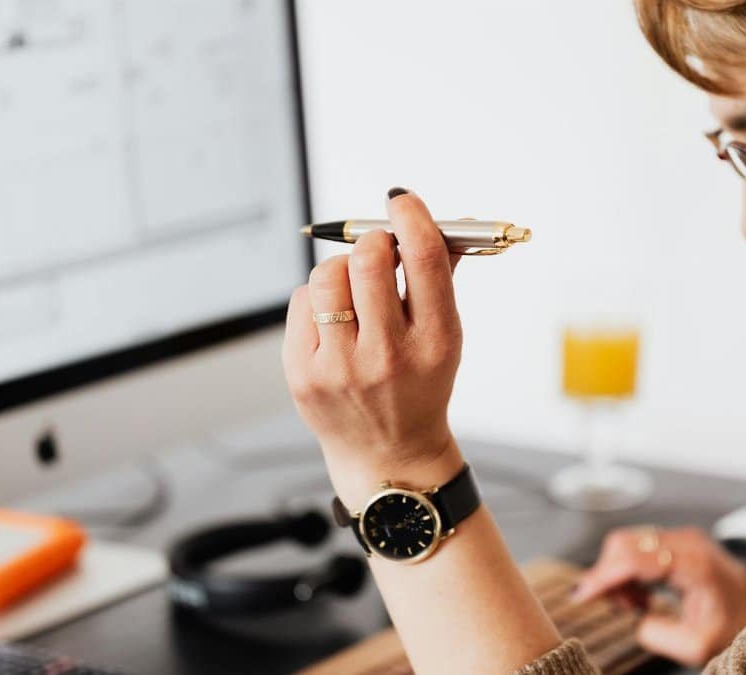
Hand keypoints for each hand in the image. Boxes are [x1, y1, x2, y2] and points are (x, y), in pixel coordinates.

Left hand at [282, 189, 462, 478]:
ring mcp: (342, 368)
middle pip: (368, 260)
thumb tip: (441, 220)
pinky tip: (333, 321)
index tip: (401, 201)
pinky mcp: (304, 374)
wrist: (389, 453)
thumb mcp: (444, 337)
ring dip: (340, 269)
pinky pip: (301, 302)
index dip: (411, 216)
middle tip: (377, 249)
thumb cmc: (419, 385)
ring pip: (327, 276)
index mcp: (435, 341)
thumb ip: (440, 277)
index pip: (424, 258)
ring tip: (353, 289)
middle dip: (372, 242)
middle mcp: (389, 356)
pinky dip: (317, 299)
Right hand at [569, 526, 745, 666]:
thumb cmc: (735, 627)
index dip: (603, 576)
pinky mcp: (678, 540)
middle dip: (610, 576)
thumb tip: (638, 619)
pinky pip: (638, 546)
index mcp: (694, 564)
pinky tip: (644, 594)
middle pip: (624, 543)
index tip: (582, 596)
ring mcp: (683, 537)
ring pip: (627, 543)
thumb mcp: (697, 645)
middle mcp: (687, 542)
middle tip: (623, 608)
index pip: (634, 559)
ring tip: (638, 605)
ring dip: (620, 575)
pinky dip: (630, 570)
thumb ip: (659, 634)